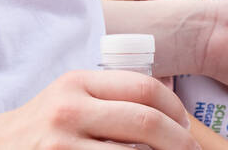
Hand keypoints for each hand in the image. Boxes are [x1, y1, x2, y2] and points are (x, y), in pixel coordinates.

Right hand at [0, 69, 195, 149]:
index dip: (177, 109)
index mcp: (77, 83)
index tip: (186, 126)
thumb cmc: (40, 126)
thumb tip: (174, 120)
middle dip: (180, 141)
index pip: (145, 88)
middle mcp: (68, 111)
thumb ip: (112, 98)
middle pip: (147, 122)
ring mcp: (61, 146)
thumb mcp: (71, 98)